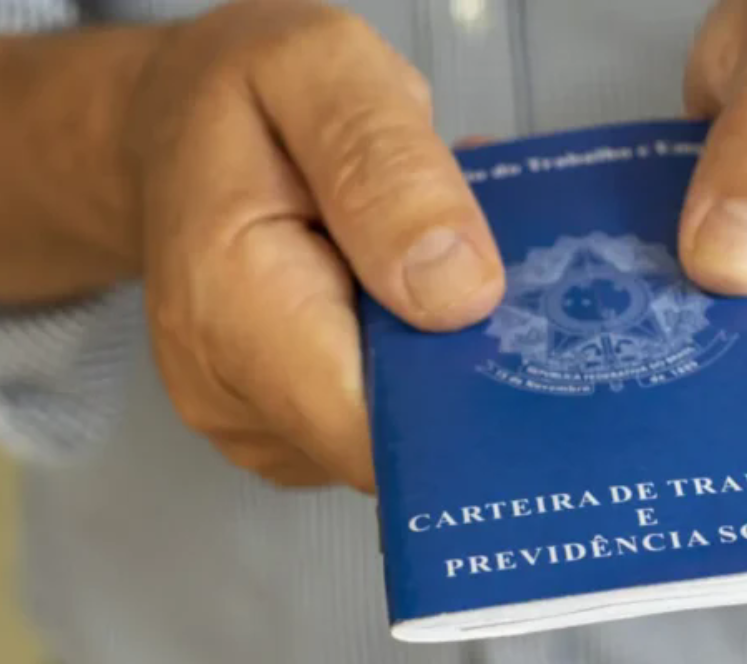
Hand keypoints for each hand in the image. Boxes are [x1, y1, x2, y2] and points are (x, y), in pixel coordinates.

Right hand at [127, 1, 504, 489]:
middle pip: (388, 443)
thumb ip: (389, 171)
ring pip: (383, 439)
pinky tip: (390, 303)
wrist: (172, 132)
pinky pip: (361, 424)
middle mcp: (228, 391)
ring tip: (415, 274)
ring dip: (424, 364)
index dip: (458, 404)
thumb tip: (464, 295)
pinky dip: (395, 369)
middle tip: (472, 276)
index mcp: (233, 303)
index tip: (509, 338)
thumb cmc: (244, 93)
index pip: (371, 432)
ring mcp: (248, 420)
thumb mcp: (324, 74)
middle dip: (450, 372)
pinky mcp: (271, 427)